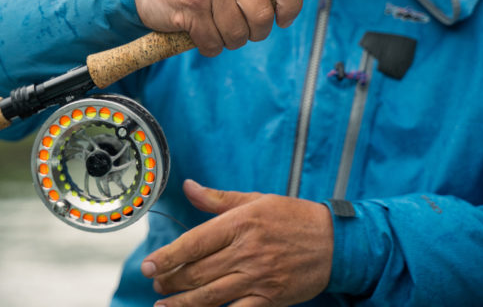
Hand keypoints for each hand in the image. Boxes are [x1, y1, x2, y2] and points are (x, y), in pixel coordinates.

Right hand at [134, 0, 302, 56]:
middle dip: (255, 32)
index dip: (291, 6)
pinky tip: (200, 33)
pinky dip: (210, 46)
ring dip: (229, 41)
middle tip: (240, 27)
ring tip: (216, 27)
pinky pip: (214, 43)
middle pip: (263, 16)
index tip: (283, 19)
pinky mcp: (190, 6)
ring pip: (238, 34)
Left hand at [141, 180, 333, 305]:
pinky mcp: (270, 298)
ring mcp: (258, 278)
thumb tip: (188, 187)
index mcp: (239, 224)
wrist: (334, 241)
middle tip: (156, 284)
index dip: (167, 257)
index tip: (147, 266)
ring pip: (211, 296)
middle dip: (171, 281)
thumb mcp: (255, 200)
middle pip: (197, 272)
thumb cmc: (292, 217)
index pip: (194, 242)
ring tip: (164, 306)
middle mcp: (246, 252)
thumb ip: (217, 199)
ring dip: (183, 304)